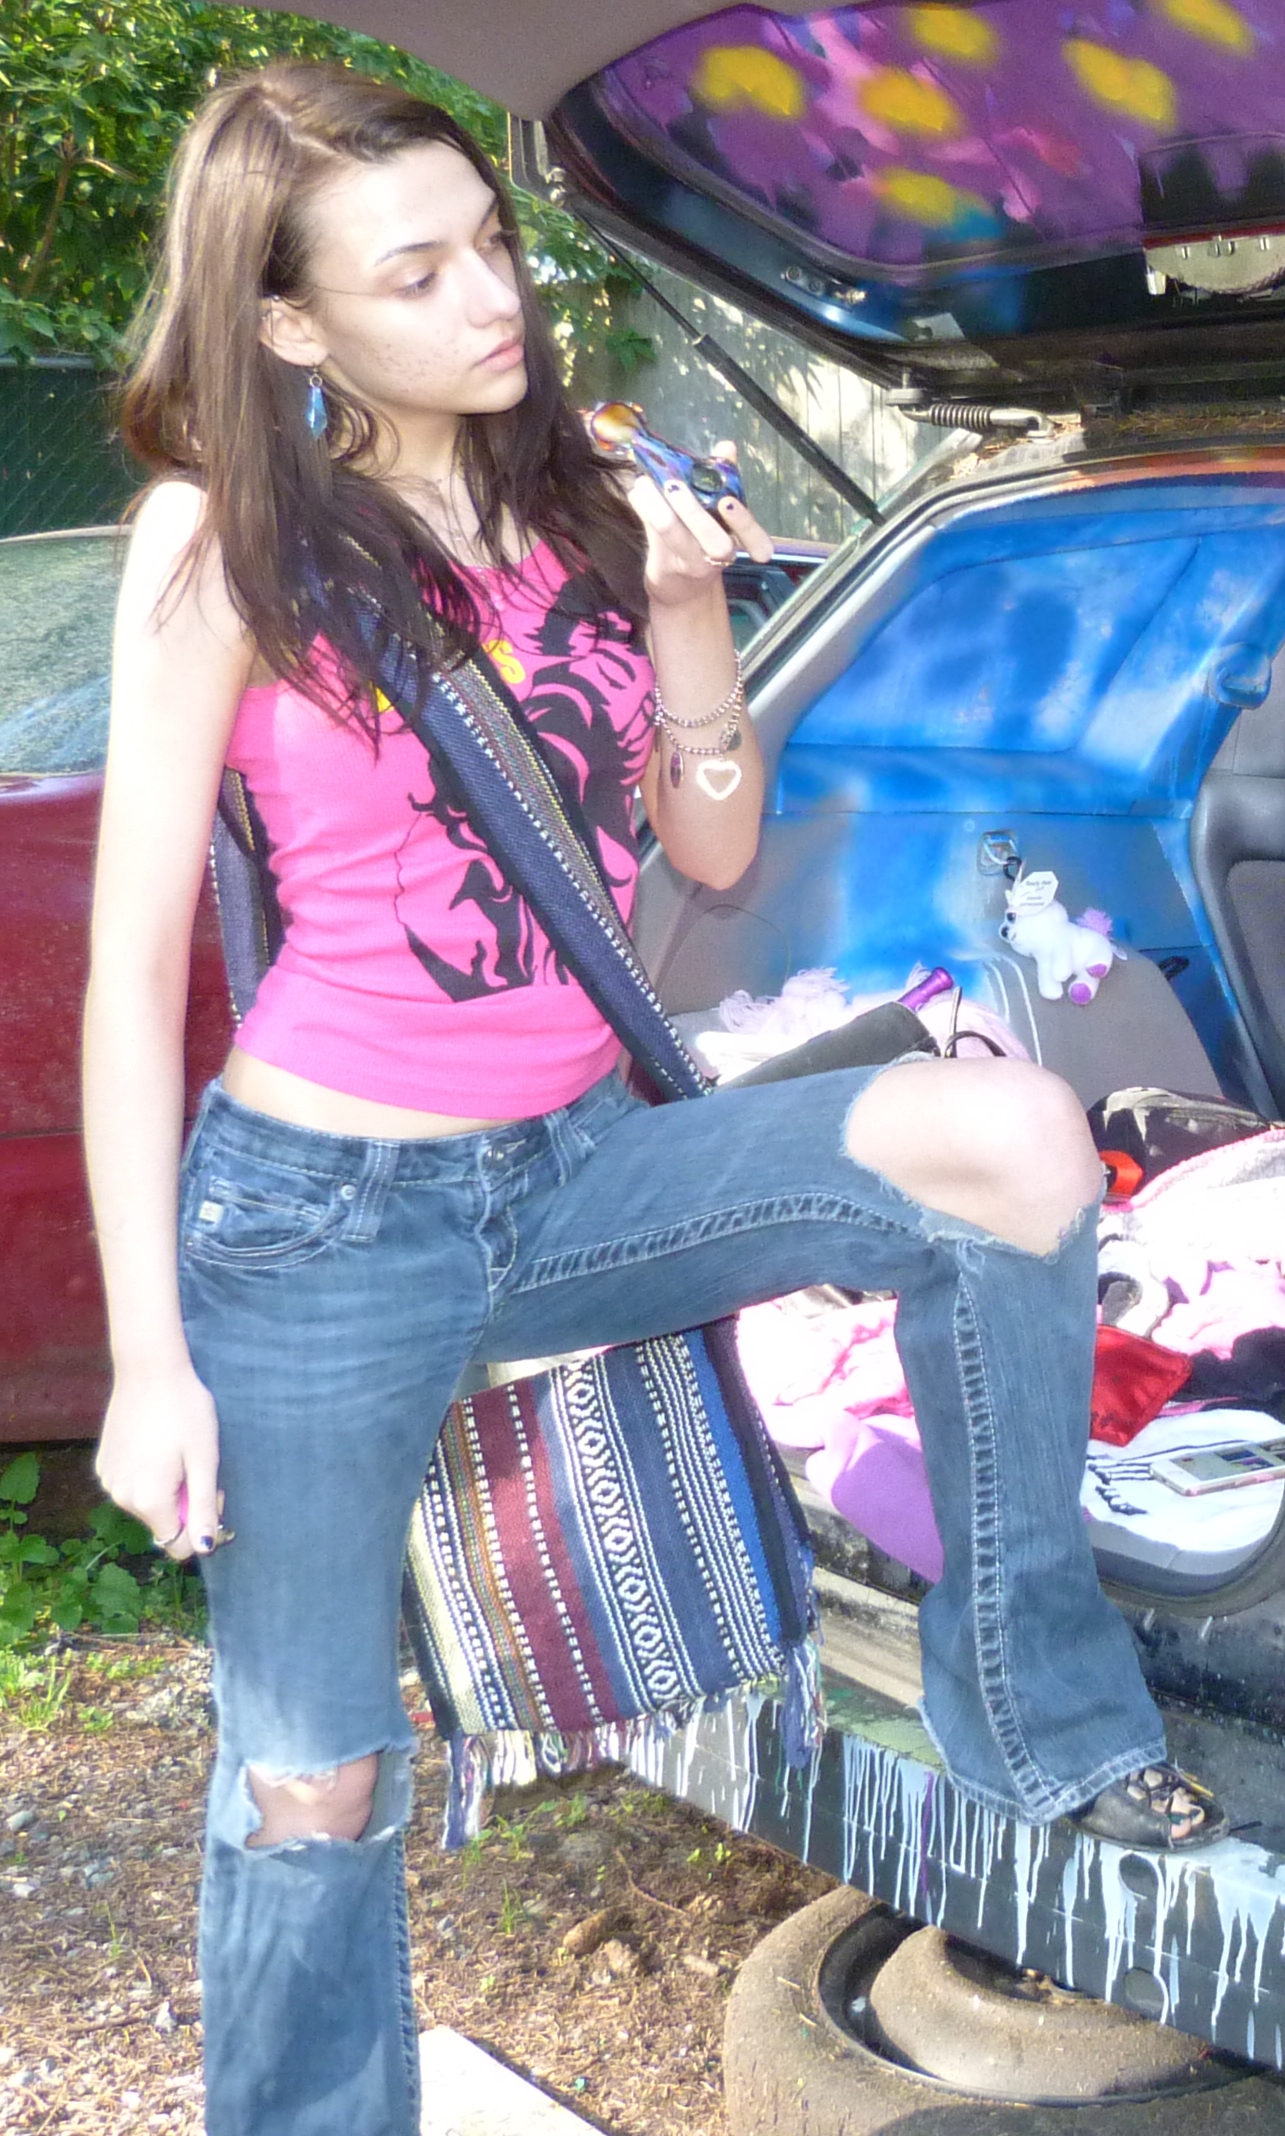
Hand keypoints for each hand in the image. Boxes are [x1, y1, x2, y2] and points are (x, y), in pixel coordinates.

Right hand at [95, 1363, 220, 1559]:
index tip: (211, 1494)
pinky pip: (132, 1485)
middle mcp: (121, 1497)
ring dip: (167, 1490)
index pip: (178, 1545)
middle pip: (162, 1524)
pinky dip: (148, 1475)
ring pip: (147, 1504)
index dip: (202, 1528)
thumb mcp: (204, 1459)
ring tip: (177, 1453)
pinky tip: (157, 1445)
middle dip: (185, 1506)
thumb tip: (205, 1548)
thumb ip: (204, 1507)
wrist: (149, 1370)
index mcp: (149, 1500)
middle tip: (198, 1468)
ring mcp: (109, 1480)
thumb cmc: (184, 1411)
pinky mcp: (104, 1464)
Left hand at [627, 440, 773, 609]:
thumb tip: (728, 447)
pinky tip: (636, 492)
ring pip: (675, 536)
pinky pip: (653, 535)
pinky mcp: (664, 566)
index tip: (727, 503)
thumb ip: (723, 478)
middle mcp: (717, 555)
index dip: (744, 522)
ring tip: (645, 483)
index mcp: (735, 537)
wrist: (680, 589)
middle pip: (715, 542)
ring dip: (657, 507)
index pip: (753, 535)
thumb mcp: (716, 513)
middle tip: (673, 485)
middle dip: (693, 512)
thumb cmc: (701, 541)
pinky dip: (643, 509)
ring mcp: (690, 563)